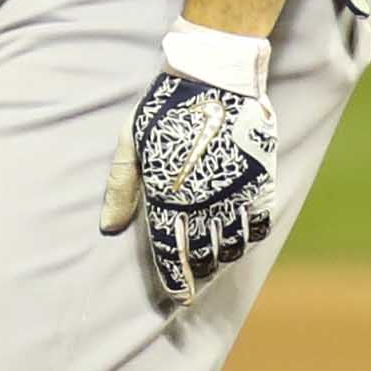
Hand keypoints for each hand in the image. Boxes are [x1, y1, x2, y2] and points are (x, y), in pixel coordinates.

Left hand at [100, 25, 279, 310]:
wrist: (217, 73)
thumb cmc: (166, 106)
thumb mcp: (131, 141)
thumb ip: (120, 187)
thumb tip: (108, 228)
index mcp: (167, 195)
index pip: (171, 255)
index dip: (175, 282)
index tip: (178, 297)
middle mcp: (203, 202)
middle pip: (203, 256)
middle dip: (198, 272)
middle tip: (194, 278)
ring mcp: (236, 193)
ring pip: (233, 246)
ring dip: (223, 256)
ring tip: (215, 257)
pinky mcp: (261, 181)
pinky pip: (259, 224)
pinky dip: (250, 237)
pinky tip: (240, 236)